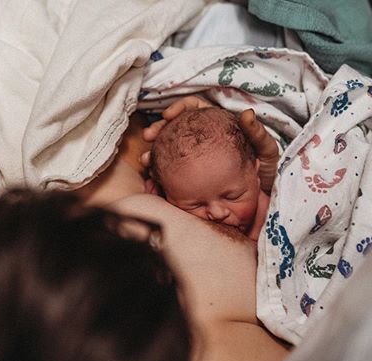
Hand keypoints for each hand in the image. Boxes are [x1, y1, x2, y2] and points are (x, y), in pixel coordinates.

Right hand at [140, 95, 279, 192]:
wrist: (261, 200)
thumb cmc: (265, 174)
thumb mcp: (267, 152)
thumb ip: (257, 134)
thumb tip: (247, 113)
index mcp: (218, 126)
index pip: (194, 108)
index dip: (179, 108)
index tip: (168, 115)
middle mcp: (203, 139)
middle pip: (175, 127)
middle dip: (158, 129)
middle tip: (148, 136)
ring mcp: (194, 157)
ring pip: (168, 148)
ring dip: (154, 152)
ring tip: (145, 160)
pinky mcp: (190, 175)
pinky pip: (170, 171)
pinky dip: (158, 173)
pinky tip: (151, 178)